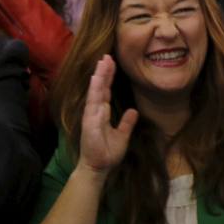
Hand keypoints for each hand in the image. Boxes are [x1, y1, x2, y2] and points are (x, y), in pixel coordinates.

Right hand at [78, 55, 138, 172]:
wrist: (98, 168)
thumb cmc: (107, 153)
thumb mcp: (122, 136)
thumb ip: (126, 123)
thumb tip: (133, 111)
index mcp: (102, 113)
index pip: (105, 91)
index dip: (108, 77)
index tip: (111, 62)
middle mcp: (95, 111)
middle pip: (100, 87)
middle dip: (104, 71)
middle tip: (107, 55)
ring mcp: (91, 116)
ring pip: (96, 91)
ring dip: (99, 76)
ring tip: (103, 61)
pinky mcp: (90, 122)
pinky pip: (93, 103)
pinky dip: (95, 90)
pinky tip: (97, 78)